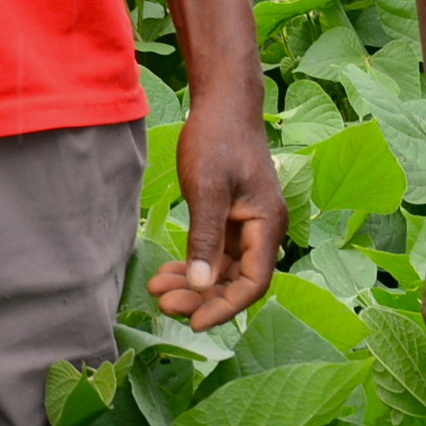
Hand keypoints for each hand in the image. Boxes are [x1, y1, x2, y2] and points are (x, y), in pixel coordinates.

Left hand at [144, 91, 282, 332]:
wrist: (223, 103)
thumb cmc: (218, 139)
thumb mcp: (207, 189)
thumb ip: (205, 239)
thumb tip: (202, 286)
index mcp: (267, 225)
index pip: (253, 283)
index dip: (225, 307)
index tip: (193, 322)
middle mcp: (264, 231)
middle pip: (237, 282)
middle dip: (202, 298)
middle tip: (162, 303)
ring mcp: (249, 226)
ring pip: (224, 271)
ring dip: (194, 284)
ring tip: (157, 289)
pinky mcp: (233, 219)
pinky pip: (216, 255)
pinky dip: (194, 265)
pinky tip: (167, 272)